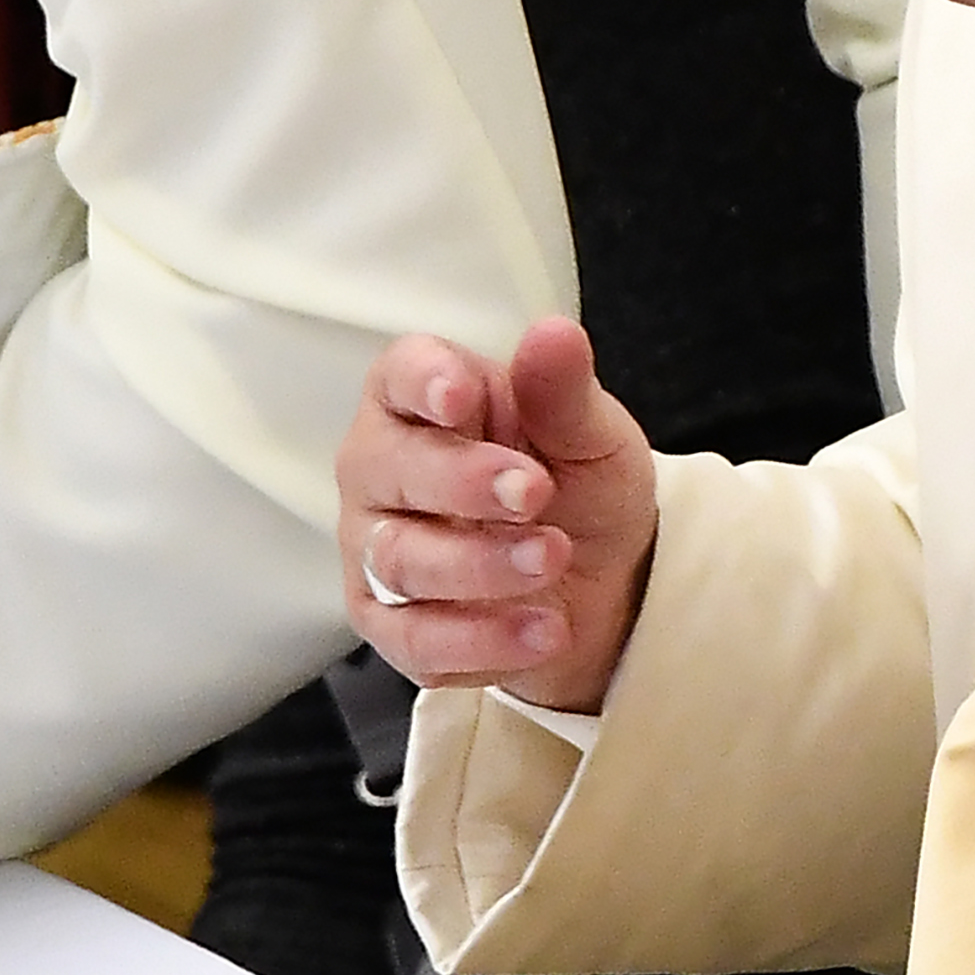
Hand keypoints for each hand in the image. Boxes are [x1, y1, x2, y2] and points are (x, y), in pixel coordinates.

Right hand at [340, 317, 657, 708]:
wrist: (599, 583)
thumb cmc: (575, 485)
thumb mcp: (591, 435)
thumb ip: (563, 392)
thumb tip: (555, 335)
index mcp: (423, 399)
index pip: (399, 375)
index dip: (422, 381)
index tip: (460, 393)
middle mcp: (382, 469)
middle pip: (386, 466)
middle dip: (460, 481)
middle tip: (535, 491)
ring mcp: (375, 549)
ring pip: (400, 558)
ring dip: (479, 564)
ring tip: (553, 559)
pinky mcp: (390, 625)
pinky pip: (415, 638)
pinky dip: (481, 640)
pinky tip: (543, 630)